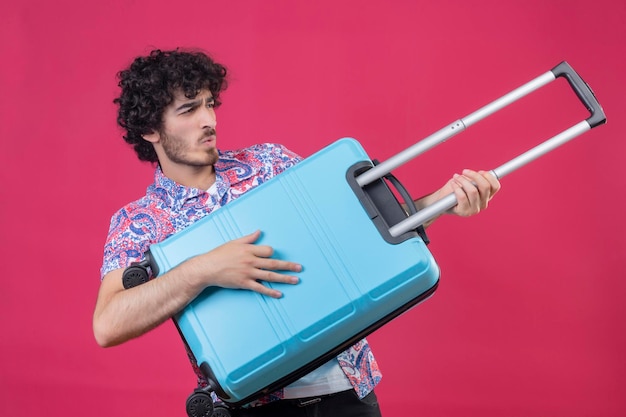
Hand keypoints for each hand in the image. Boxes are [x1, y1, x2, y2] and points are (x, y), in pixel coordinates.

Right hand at [187, 230, 301, 297]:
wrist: (207, 268)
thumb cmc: (219, 254)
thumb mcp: (234, 243)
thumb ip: (249, 239)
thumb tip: (259, 231)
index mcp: (249, 250)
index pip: (268, 250)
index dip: (272, 253)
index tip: (273, 256)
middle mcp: (251, 261)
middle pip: (273, 263)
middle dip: (288, 266)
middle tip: (300, 268)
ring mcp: (248, 273)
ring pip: (270, 276)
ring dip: (284, 278)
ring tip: (295, 280)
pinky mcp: (244, 283)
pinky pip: (260, 288)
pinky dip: (270, 291)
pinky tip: (279, 294)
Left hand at [445, 169, 500, 216]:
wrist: (441, 200)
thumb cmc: (455, 189)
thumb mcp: (468, 181)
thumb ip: (476, 179)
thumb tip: (479, 175)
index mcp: (487, 196)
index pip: (495, 186)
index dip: (489, 176)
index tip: (480, 171)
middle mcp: (483, 204)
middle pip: (485, 187)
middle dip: (474, 175)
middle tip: (464, 171)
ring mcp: (474, 209)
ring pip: (473, 191)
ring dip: (463, 180)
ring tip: (455, 177)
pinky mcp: (464, 212)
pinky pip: (462, 197)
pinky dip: (457, 187)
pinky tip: (453, 184)